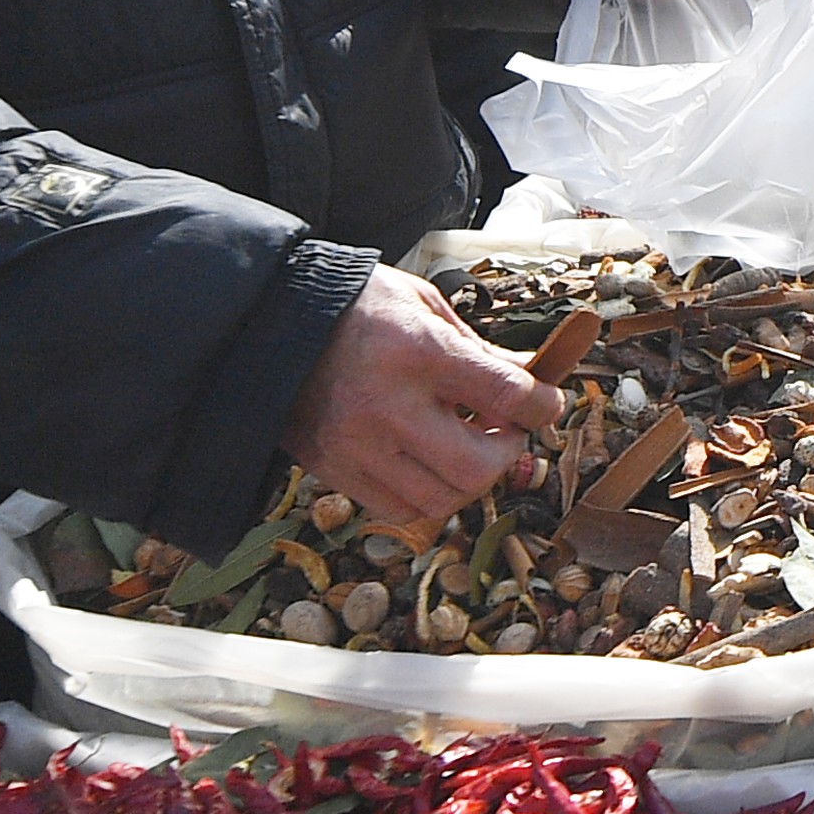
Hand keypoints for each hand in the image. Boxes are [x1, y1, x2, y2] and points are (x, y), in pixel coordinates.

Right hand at [281, 264, 563, 536]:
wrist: (267, 322)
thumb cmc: (355, 306)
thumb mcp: (423, 304)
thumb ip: (477, 348)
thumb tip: (531, 381)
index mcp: (418, 351)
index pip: (507, 395)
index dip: (543, 406)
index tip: (546, 403)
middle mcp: (387, 404)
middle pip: (478, 467)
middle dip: (507, 453)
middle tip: (504, 432)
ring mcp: (356, 445)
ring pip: (440, 500)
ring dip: (468, 480)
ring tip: (465, 447)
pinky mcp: (332, 469)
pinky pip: (398, 509)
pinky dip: (426, 495)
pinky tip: (425, 462)